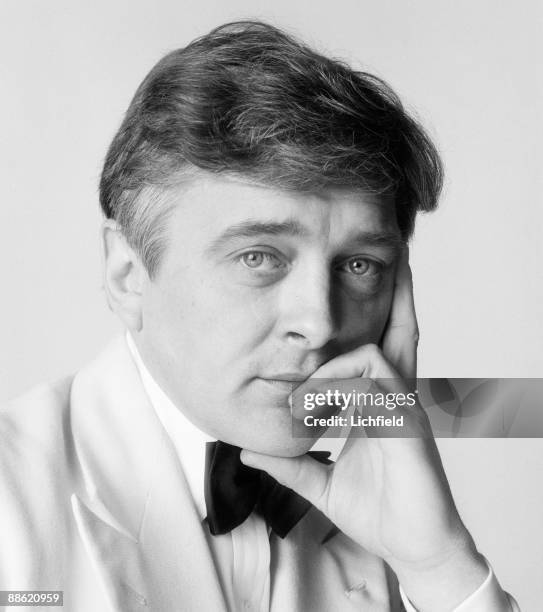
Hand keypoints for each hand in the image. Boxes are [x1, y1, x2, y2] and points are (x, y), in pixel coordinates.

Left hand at [241, 248, 487, 610]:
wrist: (414, 546)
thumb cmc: (377, 512)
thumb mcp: (321, 483)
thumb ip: (290, 465)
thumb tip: (249, 452)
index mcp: (377, 406)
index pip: (375, 351)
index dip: (370, 322)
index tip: (352, 293)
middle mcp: (393, 398)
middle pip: (399, 333)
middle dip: (394, 295)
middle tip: (388, 259)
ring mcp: (402, 407)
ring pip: (383, 346)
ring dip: (341, 346)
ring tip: (308, 372)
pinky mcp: (406, 421)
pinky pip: (377, 374)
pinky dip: (343, 376)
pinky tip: (319, 396)